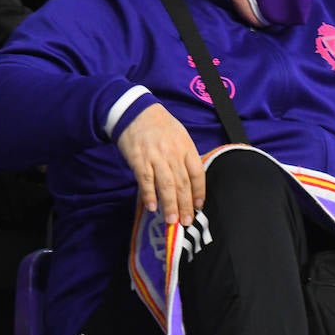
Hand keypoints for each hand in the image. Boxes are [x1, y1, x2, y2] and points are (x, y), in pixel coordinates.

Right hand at [116, 103, 204, 226]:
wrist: (135, 111)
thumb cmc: (160, 125)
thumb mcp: (179, 136)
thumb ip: (185, 156)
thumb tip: (189, 180)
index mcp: (186, 147)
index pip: (197, 172)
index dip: (199, 191)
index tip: (199, 206)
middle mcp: (173, 154)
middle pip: (182, 182)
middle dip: (185, 204)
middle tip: (186, 222)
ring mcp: (156, 157)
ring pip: (166, 184)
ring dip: (170, 204)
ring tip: (172, 220)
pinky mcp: (139, 160)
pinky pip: (145, 180)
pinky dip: (149, 195)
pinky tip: (152, 207)